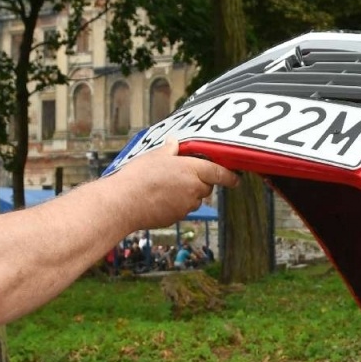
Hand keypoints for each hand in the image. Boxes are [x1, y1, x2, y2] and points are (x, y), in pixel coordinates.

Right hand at [111, 137, 238, 228]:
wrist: (124, 203)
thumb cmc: (138, 177)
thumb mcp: (154, 156)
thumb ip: (169, 150)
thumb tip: (174, 143)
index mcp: (192, 170)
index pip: (219, 173)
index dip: (229, 176)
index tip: (236, 179)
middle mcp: (194, 189)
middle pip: (206, 187)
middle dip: (199, 182)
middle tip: (181, 175)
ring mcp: (186, 206)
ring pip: (194, 200)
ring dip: (187, 194)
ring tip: (165, 187)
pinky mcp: (176, 218)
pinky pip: (182, 209)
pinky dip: (175, 204)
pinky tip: (159, 198)